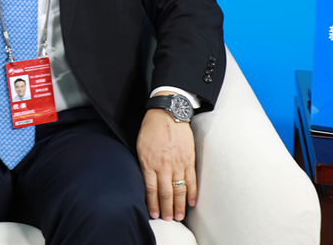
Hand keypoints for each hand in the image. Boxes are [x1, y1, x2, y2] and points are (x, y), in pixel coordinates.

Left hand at [136, 100, 196, 221]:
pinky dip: (192, 192)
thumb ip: (144, 165)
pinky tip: (192, 202)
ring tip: (179, 216)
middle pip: (166, 193)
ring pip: (179, 189)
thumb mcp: (140, 146)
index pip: (151, 189)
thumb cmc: (151, 128)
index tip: (154, 214)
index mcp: (149, 162)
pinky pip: (191, 179)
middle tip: (168, 220)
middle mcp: (164, 165)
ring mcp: (178, 163)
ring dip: (180, 205)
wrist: (168, 113)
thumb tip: (146, 181)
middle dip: (167, 209)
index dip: (153, 204)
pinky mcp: (189, 159)